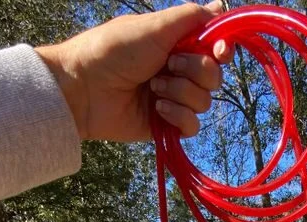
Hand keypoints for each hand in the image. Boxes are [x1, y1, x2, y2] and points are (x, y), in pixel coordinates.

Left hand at [36, 1, 232, 140]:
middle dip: (195, 70)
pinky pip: (192, 125)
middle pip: (214, 76)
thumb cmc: (114, 50)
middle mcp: (177, 71)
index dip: (222, 50)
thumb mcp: (155, 26)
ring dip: (181, 92)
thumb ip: (191, 17)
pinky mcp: (166, 124)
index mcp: (176, 44)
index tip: (219, 51)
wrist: (84, 88)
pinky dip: (179, 115)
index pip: (215, 48)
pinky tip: (158, 108)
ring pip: (204, 101)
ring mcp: (173, 98)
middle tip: (169, 64)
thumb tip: (219, 6)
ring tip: (153, 88)